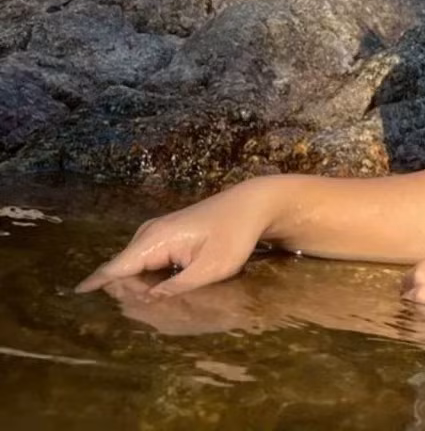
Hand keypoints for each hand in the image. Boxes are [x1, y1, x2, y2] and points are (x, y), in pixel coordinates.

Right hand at [73, 179, 277, 298]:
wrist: (252, 205)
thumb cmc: (235, 236)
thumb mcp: (210, 270)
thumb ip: (175, 289)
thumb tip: (144, 306)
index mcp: (155, 240)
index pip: (114, 269)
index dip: (96, 288)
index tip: (74, 304)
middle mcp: (148, 234)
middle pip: (122, 274)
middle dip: (128, 298)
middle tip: (155, 316)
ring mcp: (155, 234)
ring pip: (133, 271)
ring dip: (140, 292)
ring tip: (160, 307)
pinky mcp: (164, 238)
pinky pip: (144, 265)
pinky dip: (149, 282)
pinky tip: (162, 295)